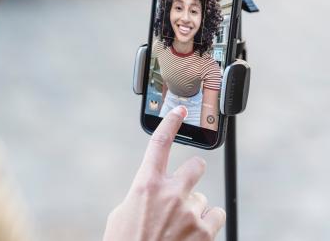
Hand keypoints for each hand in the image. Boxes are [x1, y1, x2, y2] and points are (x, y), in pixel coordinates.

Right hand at [103, 106, 225, 240]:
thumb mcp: (124, 212)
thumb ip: (142, 194)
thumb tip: (154, 190)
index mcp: (145, 184)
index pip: (159, 143)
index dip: (171, 122)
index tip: (180, 110)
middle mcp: (171, 193)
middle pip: (196, 166)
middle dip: (192, 173)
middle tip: (186, 187)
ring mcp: (190, 212)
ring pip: (205, 197)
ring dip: (195, 208)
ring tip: (180, 226)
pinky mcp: (206, 232)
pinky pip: (215, 215)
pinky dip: (207, 223)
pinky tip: (192, 234)